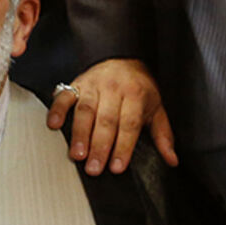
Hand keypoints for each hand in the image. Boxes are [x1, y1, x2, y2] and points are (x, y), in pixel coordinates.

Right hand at [46, 58, 177, 174]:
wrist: (122, 56)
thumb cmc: (139, 87)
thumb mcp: (156, 108)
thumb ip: (163, 135)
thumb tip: (171, 160)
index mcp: (136, 95)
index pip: (129, 124)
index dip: (123, 147)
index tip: (116, 167)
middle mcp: (114, 89)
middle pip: (106, 120)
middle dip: (99, 146)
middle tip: (93, 168)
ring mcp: (93, 85)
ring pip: (85, 111)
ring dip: (79, 134)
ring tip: (77, 154)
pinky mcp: (76, 83)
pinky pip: (64, 96)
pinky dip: (57, 110)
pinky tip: (54, 125)